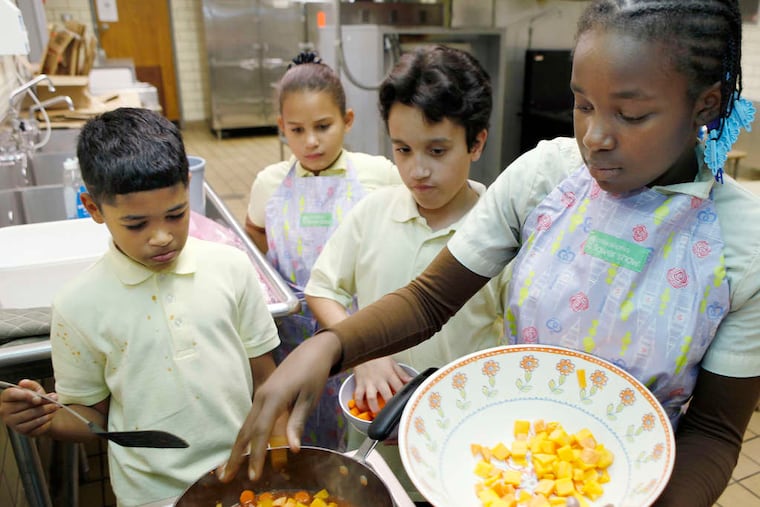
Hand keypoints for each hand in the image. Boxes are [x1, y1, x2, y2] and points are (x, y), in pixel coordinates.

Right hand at [0, 379, 58, 436]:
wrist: (38, 414)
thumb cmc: (34, 400)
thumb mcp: (34, 389)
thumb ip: (31, 385)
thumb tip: (23, 383)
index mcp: (6, 398)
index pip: (13, 394)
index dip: (27, 395)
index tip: (38, 398)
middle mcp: (5, 411)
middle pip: (25, 406)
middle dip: (43, 403)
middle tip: (54, 400)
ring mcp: (12, 423)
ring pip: (32, 416)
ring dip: (47, 411)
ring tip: (55, 407)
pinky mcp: (21, 431)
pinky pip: (35, 426)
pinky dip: (46, 420)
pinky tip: (50, 415)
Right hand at [219, 331, 342, 481]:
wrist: (312, 351)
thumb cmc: (314, 374)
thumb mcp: (310, 398)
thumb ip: (297, 422)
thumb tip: (292, 449)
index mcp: (273, 398)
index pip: (261, 431)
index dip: (256, 455)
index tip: (253, 475)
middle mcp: (262, 397)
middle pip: (245, 430)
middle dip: (235, 455)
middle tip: (224, 477)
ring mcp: (260, 396)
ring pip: (245, 425)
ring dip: (237, 447)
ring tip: (228, 468)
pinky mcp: (263, 396)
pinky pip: (251, 419)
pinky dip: (245, 436)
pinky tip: (243, 448)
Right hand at [353, 357, 413, 413]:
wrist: (363, 349)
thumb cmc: (377, 356)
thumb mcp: (392, 363)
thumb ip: (402, 374)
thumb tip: (412, 381)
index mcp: (389, 374)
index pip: (399, 388)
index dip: (403, 396)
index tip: (405, 403)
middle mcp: (379, 380)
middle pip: (386, 395)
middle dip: (390, 406)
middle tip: (391, 412)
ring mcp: (369, 382)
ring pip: (371, 398)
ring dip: (374, 408)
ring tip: (376, 414)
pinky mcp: (359, 383)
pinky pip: (358, 396)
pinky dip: (359, 404)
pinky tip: (362, 408)